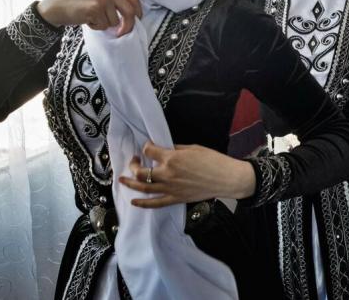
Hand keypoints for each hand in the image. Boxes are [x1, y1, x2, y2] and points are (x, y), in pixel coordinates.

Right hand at [36, 0, 141, 36]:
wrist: (58, 7)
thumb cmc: (79, 4)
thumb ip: (114, 1)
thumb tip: (132, 17)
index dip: (137, 12)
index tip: (136, 21)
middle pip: (130, 11)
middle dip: (128, 25)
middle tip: (121, 33)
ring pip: (115, 22)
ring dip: (104, 25)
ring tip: (92, 18)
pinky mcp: (95, 8)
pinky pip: (103, 26)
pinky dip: (96, 27)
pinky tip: (87, 19)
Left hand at [119, 141, 255, 207]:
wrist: (226, 178)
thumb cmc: (213, 160)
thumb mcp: (193, 148)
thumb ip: (175, 149)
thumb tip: (164, 149)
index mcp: (172, 158)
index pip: (150, 150)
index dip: (146, 146)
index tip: (147, 145)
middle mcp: (167, 174)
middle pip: (141, 171)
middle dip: (134, 164)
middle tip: (134, 160)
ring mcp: (170, 188)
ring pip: (143, 187)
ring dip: (130, 183)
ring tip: (122, 179)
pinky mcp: (175, 198)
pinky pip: (155, 203)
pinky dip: (143, 203)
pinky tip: (134, 201)